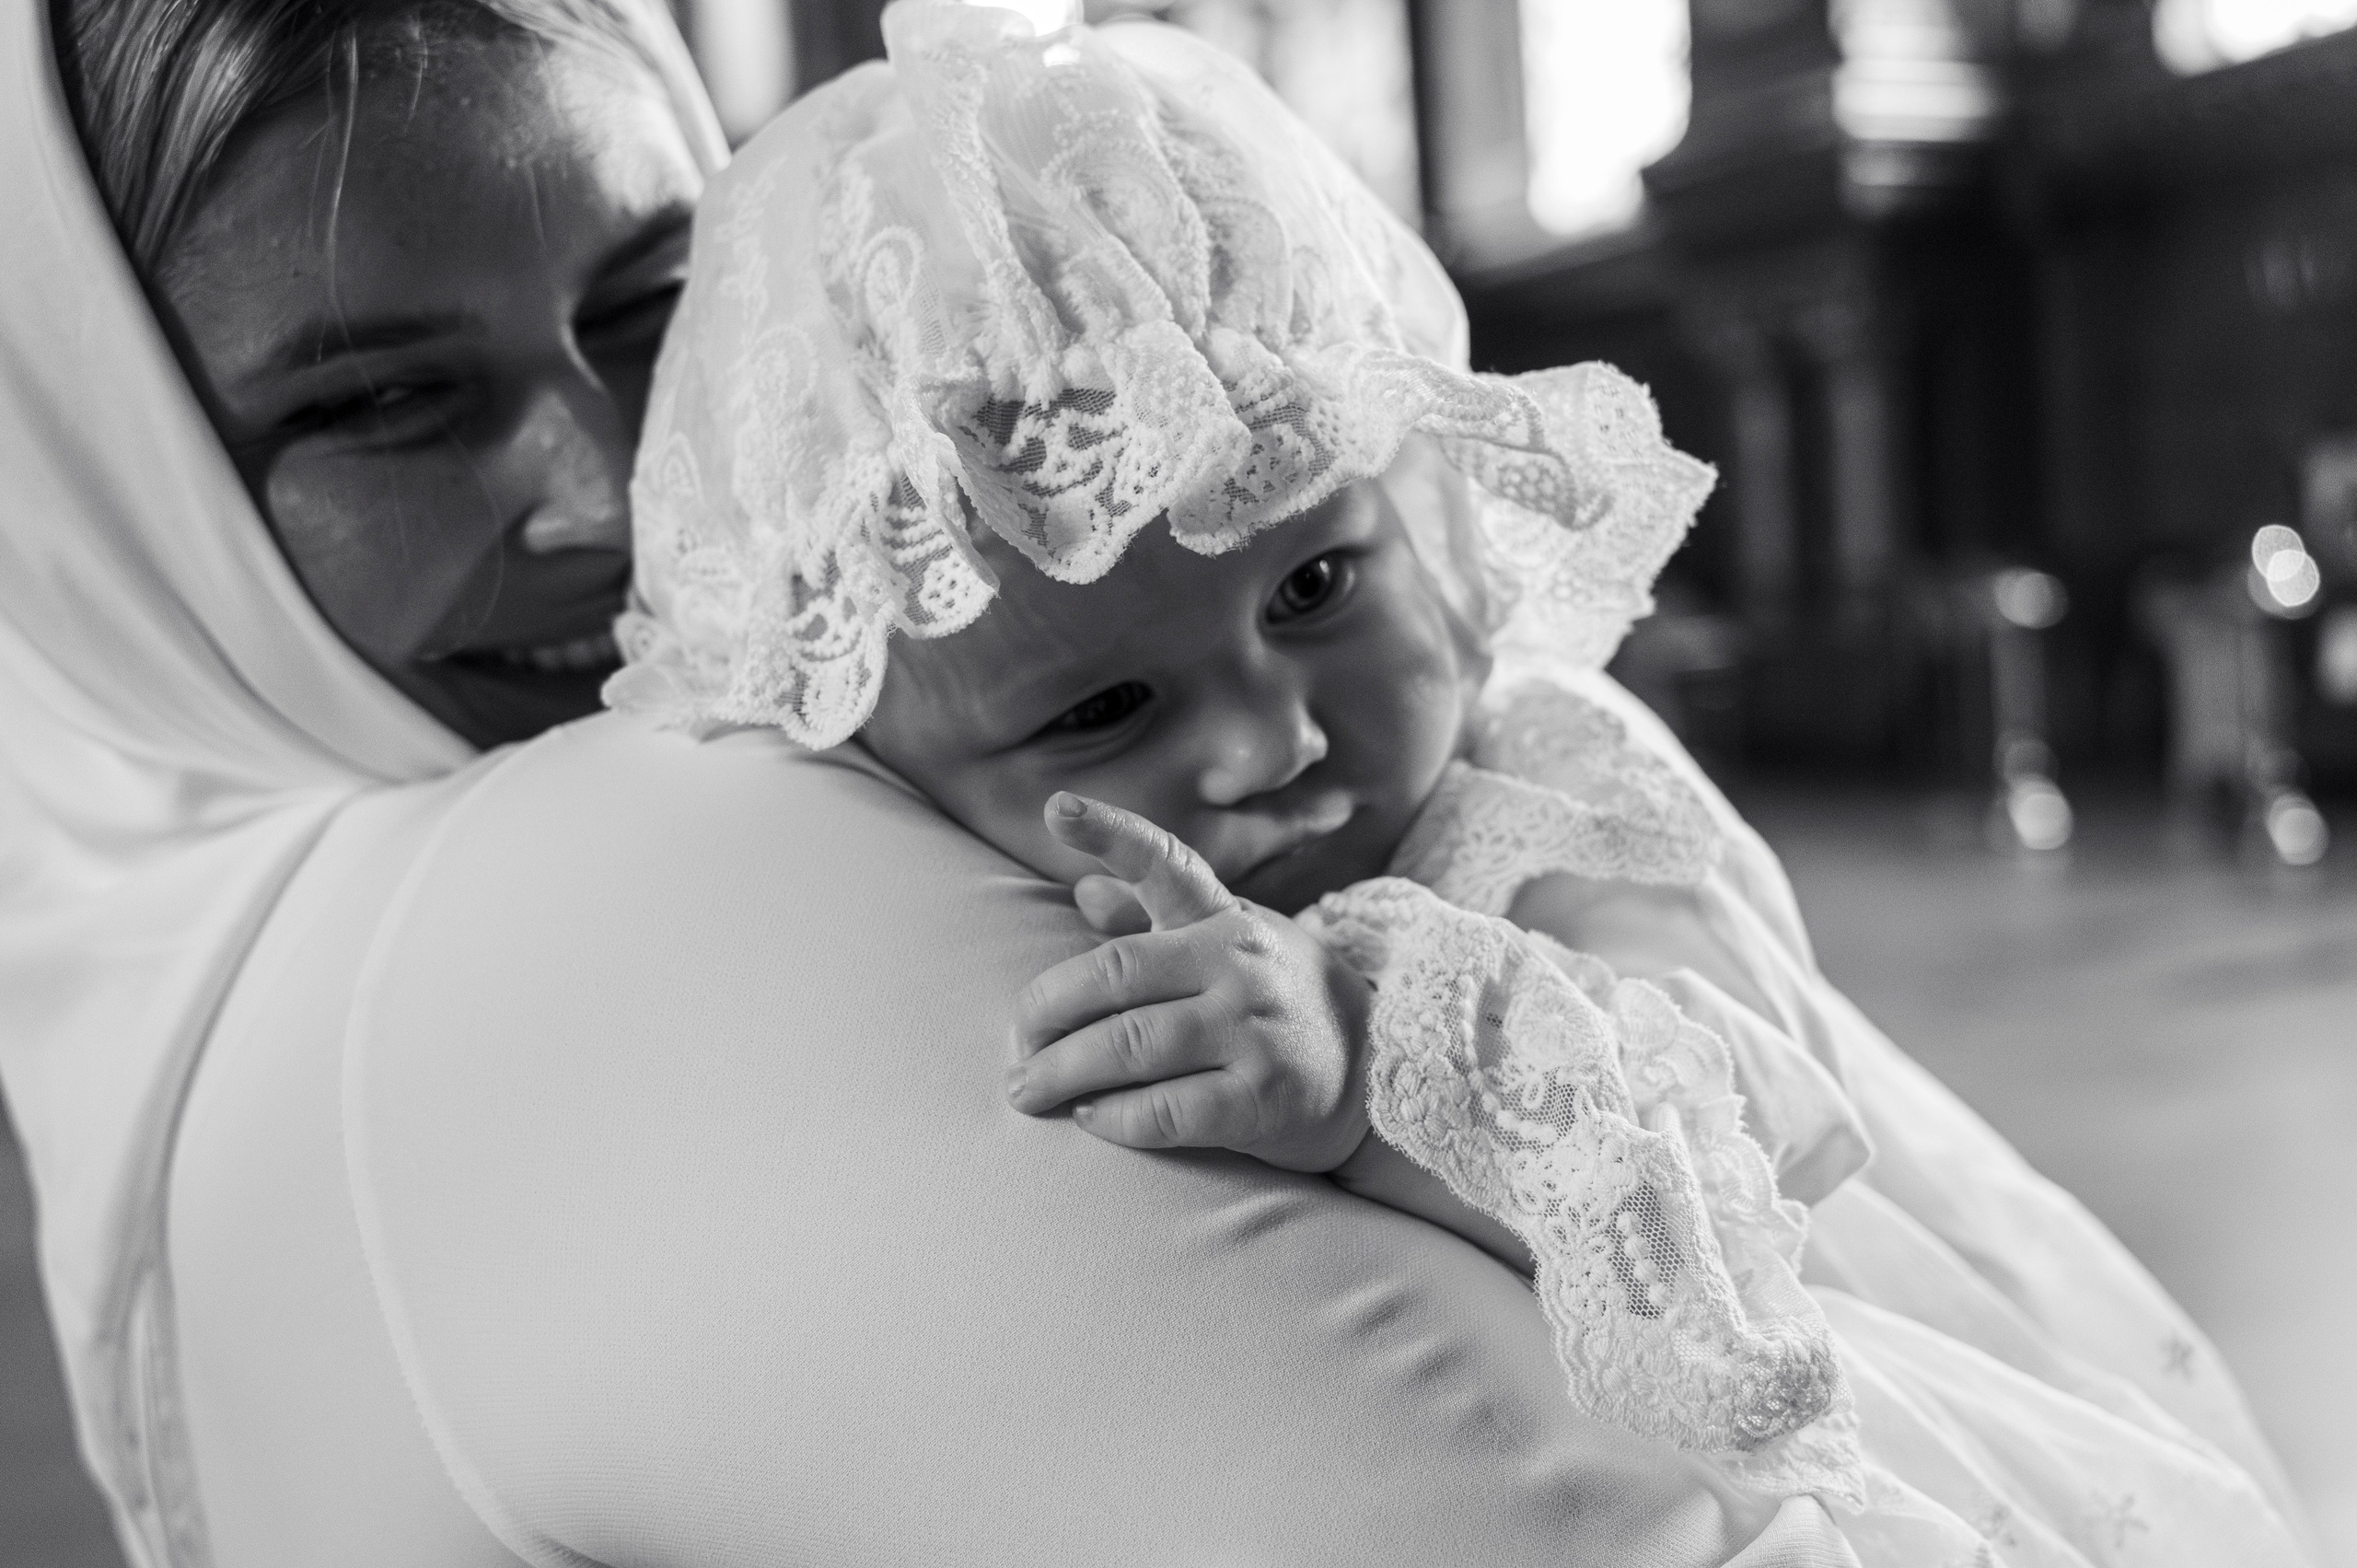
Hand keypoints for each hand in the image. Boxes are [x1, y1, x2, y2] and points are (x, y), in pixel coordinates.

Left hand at [1006, 792, 1371, 1173]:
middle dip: (1045, 1012)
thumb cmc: (1276, 1001)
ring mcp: (1253, 1031)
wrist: (1378, 1072)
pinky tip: (1087, 1118)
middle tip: (1016, 1046)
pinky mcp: (1262, 1100)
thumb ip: (1154, 919)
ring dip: (1061, 1072)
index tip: (1056, 807)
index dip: (1109, 832)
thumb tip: (1084, 891)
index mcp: (1222, 919)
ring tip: (1027, 1090)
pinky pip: (1166, 1111)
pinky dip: (1112, 1118)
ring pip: (1129, 1046)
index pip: (1164, 862)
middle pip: (1114, 974)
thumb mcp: (1227, 944)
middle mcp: (1238, 964)